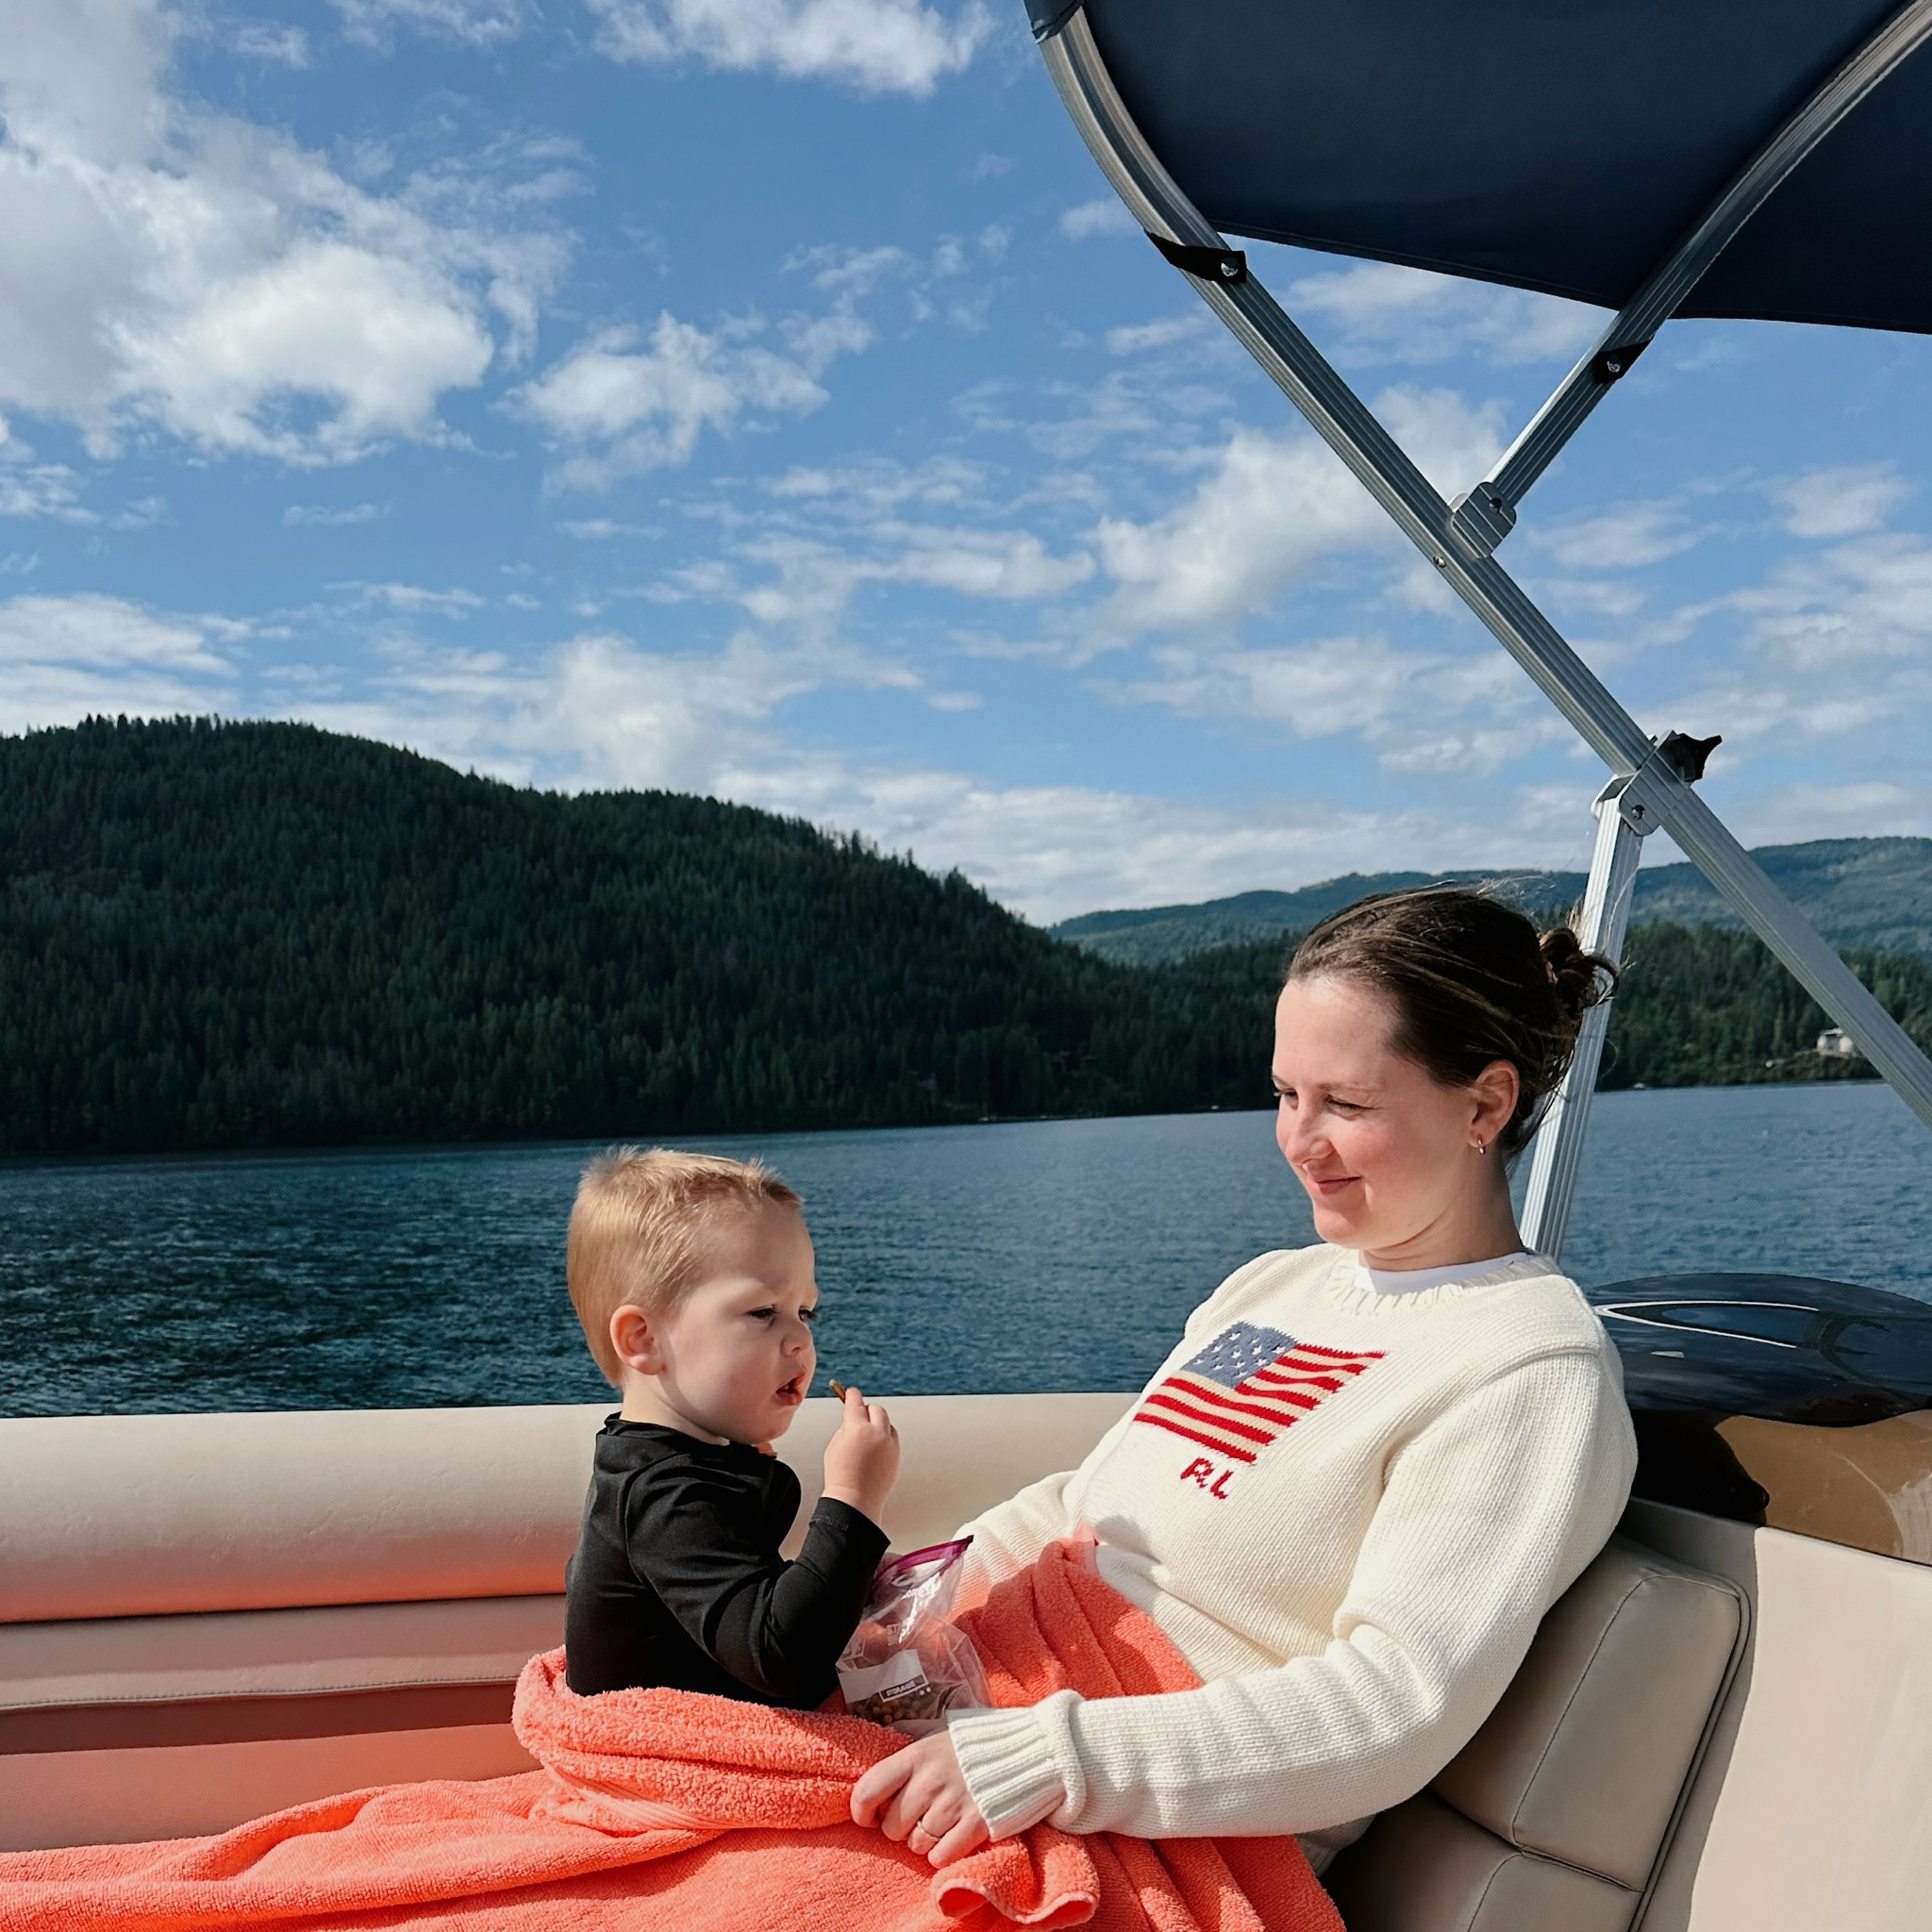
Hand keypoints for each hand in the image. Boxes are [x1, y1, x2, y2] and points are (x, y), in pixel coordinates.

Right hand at [821, 1384, 898, 1524]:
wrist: (854, 1500)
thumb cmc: (840, 1475)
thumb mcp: (835, 1445)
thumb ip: (845, 1426)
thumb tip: (851, 1415)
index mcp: (857, 1429)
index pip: (855, 1402)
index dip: (851, 1396)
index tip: (850, 1392)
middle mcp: (876, 1434)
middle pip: (875, 1409)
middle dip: (866, 1410)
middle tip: (857, 1416)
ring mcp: (889, 1444)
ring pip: (886, 1422)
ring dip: (877, 1423)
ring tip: (865, 1436)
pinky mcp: (897, 1454)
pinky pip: (892, 1437)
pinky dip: (884, 1437)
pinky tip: (873, 1447)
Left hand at [851, 1730, 988, 1867]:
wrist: (1028, 1750)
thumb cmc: (976, 1742)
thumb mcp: (938, 1731)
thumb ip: (910, 1738)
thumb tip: (886, 1737)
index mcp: (915, 1755)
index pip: (867, 1790)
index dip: (861, 1811)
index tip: (870, 1816)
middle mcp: (929, 1781)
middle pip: (891, 1827)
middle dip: (900, 1827)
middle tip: (917, 1816)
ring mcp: (952, 1804)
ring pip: (916, 1845)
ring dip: (924, 1840)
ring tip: (941, 1822)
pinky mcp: (976, 1825)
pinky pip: (940, 1857)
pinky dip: (944, 1853)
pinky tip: (954, 1835)